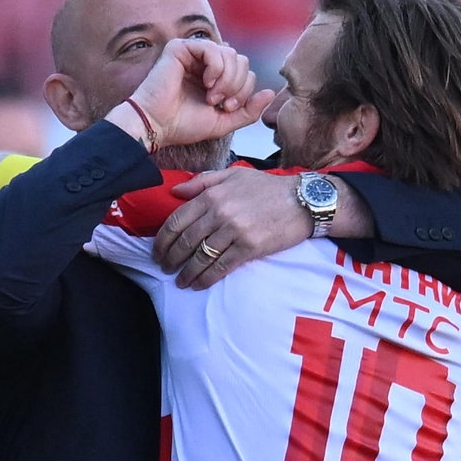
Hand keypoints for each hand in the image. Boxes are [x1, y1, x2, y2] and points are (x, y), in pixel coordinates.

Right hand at [126, 39, 274, 147]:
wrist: (158, 126)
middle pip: (241, 60)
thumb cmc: (184, 125)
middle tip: (221, 103)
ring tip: (212, 96)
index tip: (227, 108)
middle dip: (238, 85)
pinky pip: (212, 48)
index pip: (246, 71)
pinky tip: (206, 83)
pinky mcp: (181, 48)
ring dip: (227, 79)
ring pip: (230, 53)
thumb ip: (249, 111)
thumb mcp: (224, 121)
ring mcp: (193, 53)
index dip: (244, 91)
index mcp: (215, 77)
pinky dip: (216, 67)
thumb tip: (270, 92)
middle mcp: (205, 63)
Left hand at [152, 166, 311, 289]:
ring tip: (180, 281)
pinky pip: (221, 267)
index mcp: (212, 195)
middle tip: (165, 269)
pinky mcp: (249, 247)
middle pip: (185, 241)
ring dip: (187, 273)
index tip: (158, 251)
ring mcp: (234, 231)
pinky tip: (199, 284)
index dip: (162, 240)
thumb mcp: (233, 175)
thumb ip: (202, 182)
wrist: (303, 201)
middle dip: (171, 259)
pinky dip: (206, 278)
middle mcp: (220, 212)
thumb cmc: (268, 188)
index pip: (177, 220)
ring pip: (201, 257)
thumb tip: (176, 192)